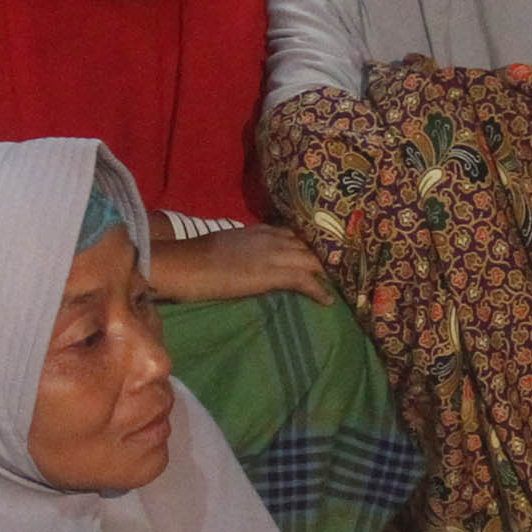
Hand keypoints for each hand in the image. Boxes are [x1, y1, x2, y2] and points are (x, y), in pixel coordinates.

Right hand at [150, 223, 333, 304]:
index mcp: (261, 230)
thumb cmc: (197, 258)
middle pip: (311, 244)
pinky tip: (328, 301)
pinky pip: (303, 279)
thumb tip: (252, 259)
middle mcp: (272, 238)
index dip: (315, 244)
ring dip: (329, 272)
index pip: (297, 233)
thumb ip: (246, 248)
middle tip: (346, 269)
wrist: (185, 263)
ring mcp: (273, 254)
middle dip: (329, 256)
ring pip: (313, 259)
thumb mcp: (228, 245)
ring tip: (344, 285)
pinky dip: (318, 290)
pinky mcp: (271, 273)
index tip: (328, 252)